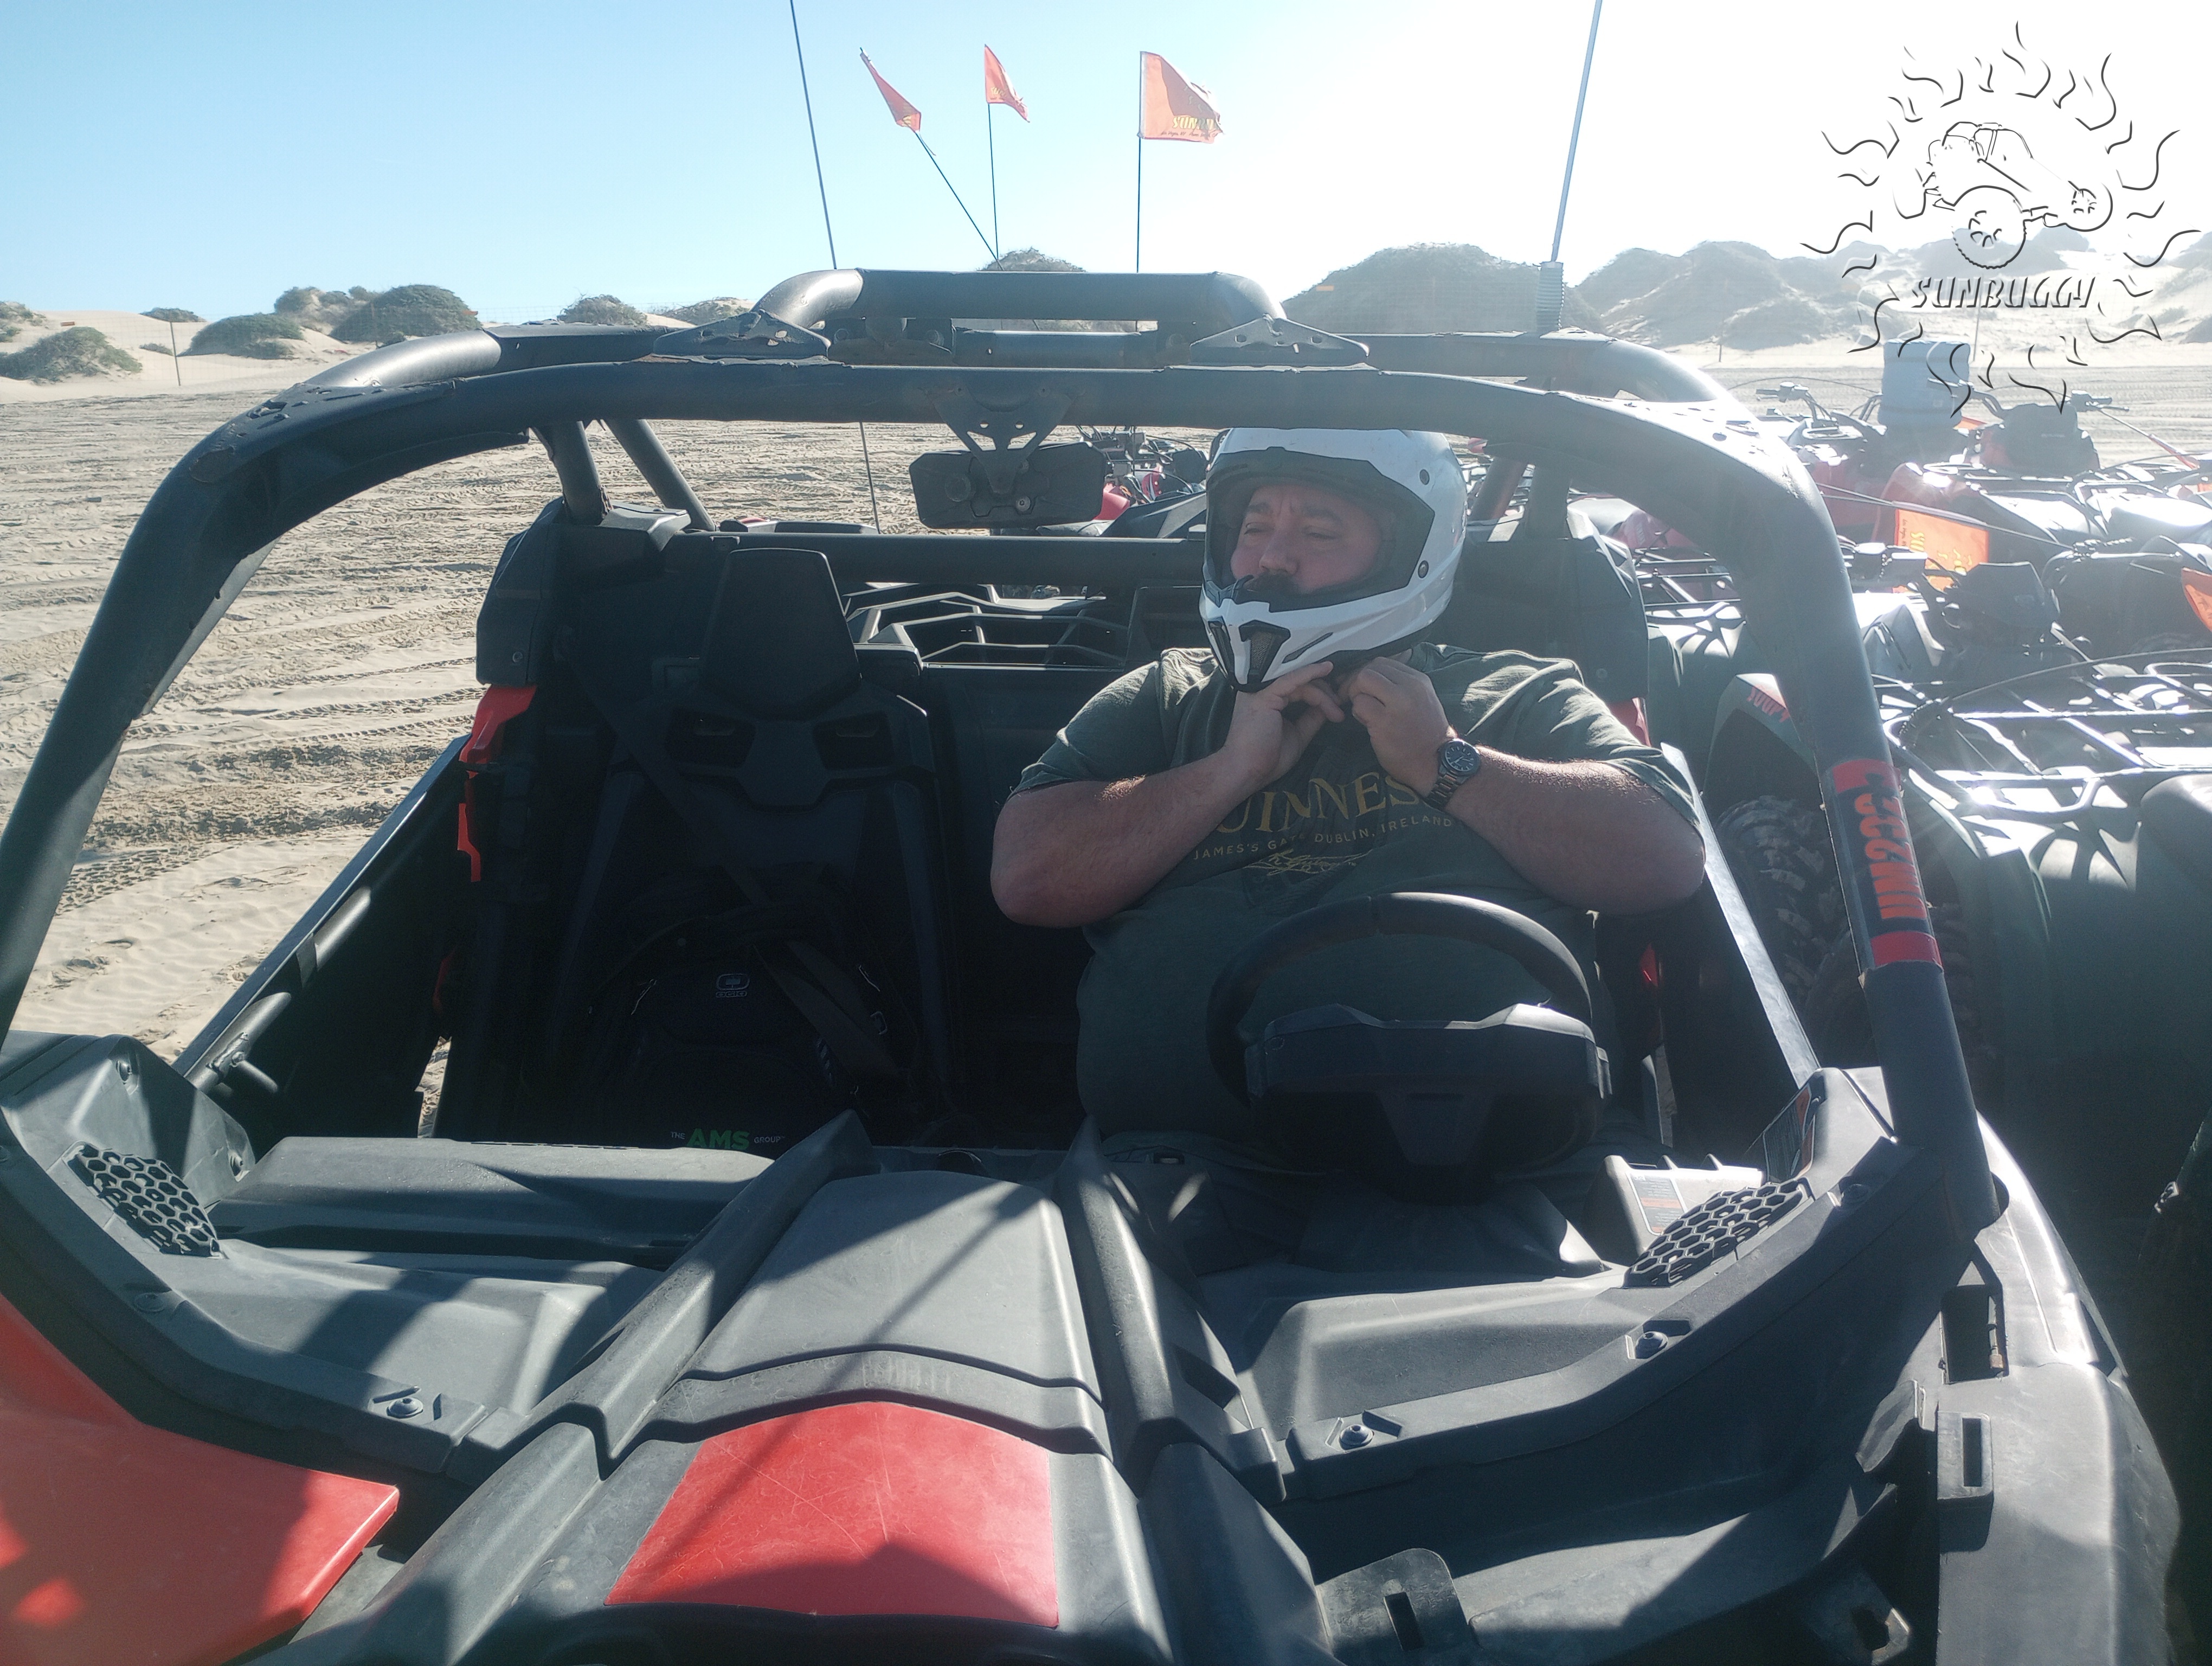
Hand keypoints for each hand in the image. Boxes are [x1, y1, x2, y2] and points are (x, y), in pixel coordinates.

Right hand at [1218, 661, 1344, 794]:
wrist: (1246, 771)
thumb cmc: (1266, 758)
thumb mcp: (1298, 734)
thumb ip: (1311, 718)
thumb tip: (1328, 705)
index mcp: (1268, 700)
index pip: (1299, 689)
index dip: (1321, 696)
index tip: (1336, 711)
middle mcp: (1262, 691)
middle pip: (1301, 683)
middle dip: (1325, 694)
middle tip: (1338, 711)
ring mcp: (1262, 691)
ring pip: (1300, 682)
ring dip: (1323, 694)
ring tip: (1336, 711)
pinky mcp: (1265, 694)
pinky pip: (1292, 679)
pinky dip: (1310, 673)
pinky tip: (1325, 669)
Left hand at [1341, 658, 1452, 792]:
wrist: (1434, 762)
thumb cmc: (1425, 734)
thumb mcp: (1421, 699)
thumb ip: (1400, 685)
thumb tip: (1370, 674)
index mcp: (1418, 680)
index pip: (1382, 663)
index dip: (1366, 673)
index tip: (1362, 686)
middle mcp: (1409, 688)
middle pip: (1370, 669)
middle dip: (1355, 682)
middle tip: (1352, 696)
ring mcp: (1397, 704)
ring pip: (1362, 681)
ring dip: (1356, 696)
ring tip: (1364, 711)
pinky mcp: (1384, 722)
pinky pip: (1359, 705)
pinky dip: (1357, 712)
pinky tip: (1366, 722)